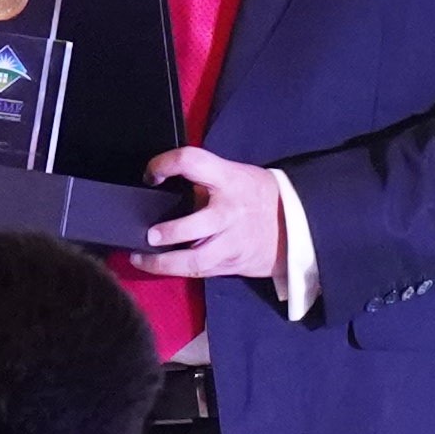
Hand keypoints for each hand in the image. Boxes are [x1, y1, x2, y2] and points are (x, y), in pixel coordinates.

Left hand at [132, 146, 286, 285]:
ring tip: (141, 259)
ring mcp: (232, 243)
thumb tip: (164, 184)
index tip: (151, 174)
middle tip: (148, 235)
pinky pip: (200, 271)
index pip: (192, 162)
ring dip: (164, 263)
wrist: (293, 227)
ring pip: (196, 261)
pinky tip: (160, 266)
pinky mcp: (231, 264)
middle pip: (197, 225)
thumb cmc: (256, 195)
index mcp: (229, 180)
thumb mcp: (234, 175)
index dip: (165, 164)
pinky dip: (177, 270)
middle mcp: (229, 213)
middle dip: (171, 232)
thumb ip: (204, 179)